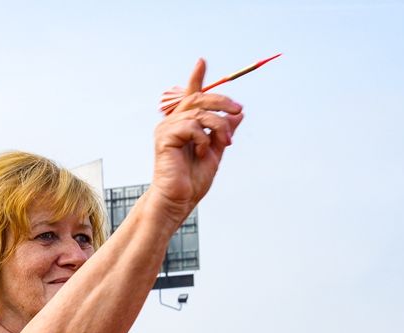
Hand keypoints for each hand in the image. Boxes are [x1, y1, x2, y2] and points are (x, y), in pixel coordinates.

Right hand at [147, 59, 243, 225]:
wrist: (179, 200)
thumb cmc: (192, 181)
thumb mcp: (216, 152)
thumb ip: (224, 132)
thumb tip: (239, 115)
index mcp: (183, 125)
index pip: (190, 96)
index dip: (196, 78)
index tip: (202, 61)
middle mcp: (172, 123)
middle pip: (198, 98)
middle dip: (221, 100)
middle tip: (238, 110)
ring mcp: (166, 129)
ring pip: (199, 112)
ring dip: (218, 126)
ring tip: (225, 143)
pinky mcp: (164, 137)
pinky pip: (191, 126)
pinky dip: (203, 139)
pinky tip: (202, 152)